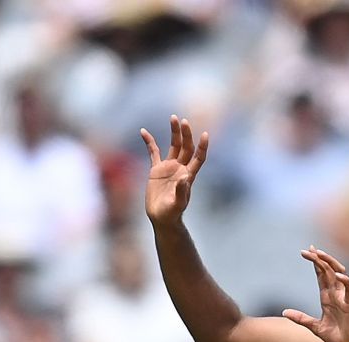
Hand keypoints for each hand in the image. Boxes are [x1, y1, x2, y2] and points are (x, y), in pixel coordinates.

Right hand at [141, 114, 208, 228]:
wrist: (161, 217)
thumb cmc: (172, 213)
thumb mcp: (177, 204)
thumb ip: (182, 192)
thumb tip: (185, 178)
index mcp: (188, 175)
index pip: (198, 157)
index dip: (202, 147)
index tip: (205, 134)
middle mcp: (181, 168)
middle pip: (186, 147)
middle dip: (186, 134)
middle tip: (183, 121)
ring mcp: (169, 167)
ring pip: (173, 145)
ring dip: (174, 132)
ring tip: (173, 118)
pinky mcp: (157, 169)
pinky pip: (153, 152)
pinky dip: (149, 142)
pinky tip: (143, 131)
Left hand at [283, 247, 348, 341]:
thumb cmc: (338, 335)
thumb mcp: (315, 327)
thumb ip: (301, 319)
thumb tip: (285, 312)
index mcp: (327, 297)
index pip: (321, 275)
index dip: (315, 263)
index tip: (307, 251)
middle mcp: (335, 294)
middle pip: (327, 271)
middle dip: (319, 259)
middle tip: (308, 249)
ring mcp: (343, 298)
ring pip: (338, 274)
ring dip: (330, 263)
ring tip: (320, 255)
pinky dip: (344, 281)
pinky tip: (337, 275)